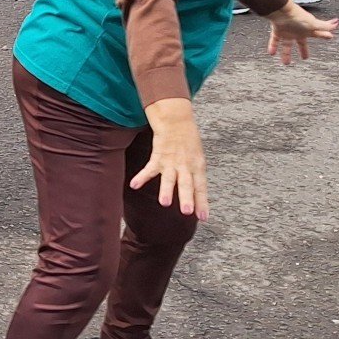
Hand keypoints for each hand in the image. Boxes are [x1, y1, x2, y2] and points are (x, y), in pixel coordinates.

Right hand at [131, 98, 206, 219]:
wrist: (176, 121)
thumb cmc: (188, 142)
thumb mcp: (198, 159)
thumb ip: (195, 178)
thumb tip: (197, 199)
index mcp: (197, 167)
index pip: (201, 187)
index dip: (202, 202)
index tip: (203, 217)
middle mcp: (185, 166)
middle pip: (186, 184)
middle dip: (186, 198)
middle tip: (186, 211)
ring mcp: (171, 162)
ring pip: (169, 178)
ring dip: (166, 190)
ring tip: (164, 203)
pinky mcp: (158, 157)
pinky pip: (149, 169)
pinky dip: (142, 177)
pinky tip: (134, 185)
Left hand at [265, 2, 338, 64]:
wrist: (281, 11)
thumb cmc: (298, 16)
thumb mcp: (313, 24)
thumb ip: (324, 26)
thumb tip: (336, 24)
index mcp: (308, 29)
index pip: (318, 34)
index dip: (324, 36)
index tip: (329, 37)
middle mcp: (298, 31)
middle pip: (301, 42)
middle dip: (304, 50)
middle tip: (305, 58)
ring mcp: (287, 31)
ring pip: (287, 45)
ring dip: (286, 54)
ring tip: (286, 63)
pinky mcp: (277, 30)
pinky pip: (274, 40)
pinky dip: (272, 46)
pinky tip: (271, 53)